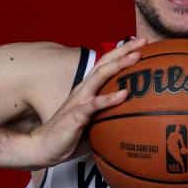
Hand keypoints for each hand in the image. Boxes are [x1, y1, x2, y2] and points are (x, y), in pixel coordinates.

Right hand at [25, 38, 145, 168]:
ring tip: (136, 57)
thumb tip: (133, 115)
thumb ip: (109, 113)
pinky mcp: (76, 114)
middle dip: (124, 49)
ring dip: (119, 65)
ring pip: (100, 76)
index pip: (106, 64)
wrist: (44, 147)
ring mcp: (79, 100)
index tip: (141, 42)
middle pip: (105, 62)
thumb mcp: (93, 120)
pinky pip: (94, 104)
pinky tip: (124, 94)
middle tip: (144, 40)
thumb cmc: (70, 134)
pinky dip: (109, 98)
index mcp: (88, 88)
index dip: (122, 51)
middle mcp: (84, 89)